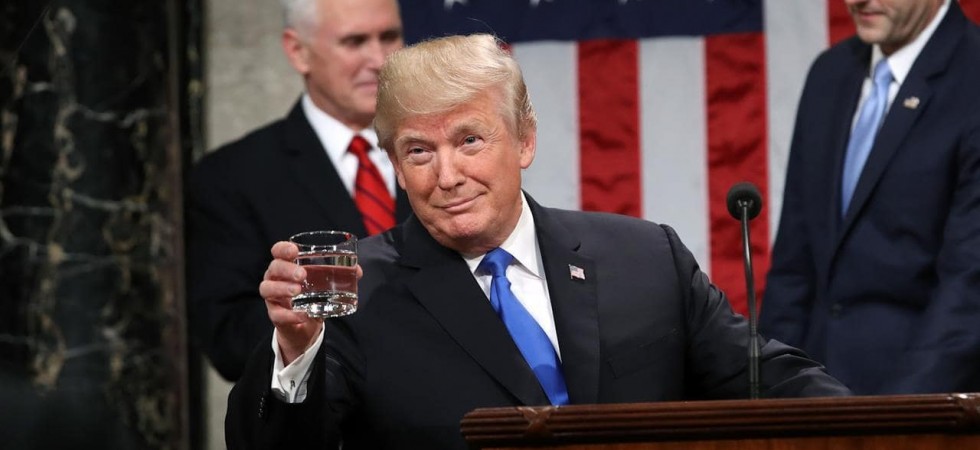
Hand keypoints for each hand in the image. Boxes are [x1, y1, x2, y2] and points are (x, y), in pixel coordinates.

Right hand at [260, 241, 364, 364]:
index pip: (277, 252)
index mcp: (286, 266)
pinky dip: (289, 314)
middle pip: (273, 268)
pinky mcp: (275, 315)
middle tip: (302, 274)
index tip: (295, 251)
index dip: (283, 249)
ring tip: (297, 291)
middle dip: (286, 269)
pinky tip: (302, 315)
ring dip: (282, 288)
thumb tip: (358, 270)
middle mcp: (275, 279)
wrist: (305, 327)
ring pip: (267, 288)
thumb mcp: (326, 284)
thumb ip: (341, 275)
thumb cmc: (313, 297)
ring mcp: (273, 298)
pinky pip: (277, 314)